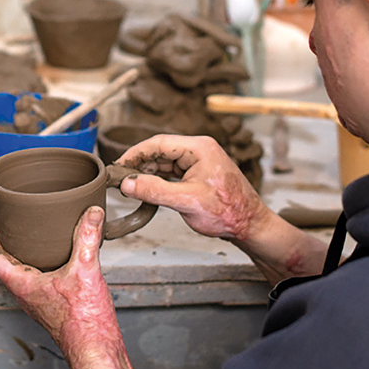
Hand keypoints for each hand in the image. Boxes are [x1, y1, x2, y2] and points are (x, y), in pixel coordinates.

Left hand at [0, 208, 136, 368]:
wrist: (95, 347)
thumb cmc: (83, 321)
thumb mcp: (85, 271)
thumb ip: (88, 238)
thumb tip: (92, 213)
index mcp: (23, 285)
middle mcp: (26, 293)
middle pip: (4, 262)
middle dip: (1, 239)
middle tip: (1, 220)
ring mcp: (37, 300)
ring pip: (20, 271)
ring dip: (18, 252)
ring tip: (25, 234)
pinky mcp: (51, 303)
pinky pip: (36, 277)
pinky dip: (38, 261)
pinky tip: (55, 256)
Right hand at [117, 135, 328, 283]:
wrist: (250, 225)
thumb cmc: (228, 212)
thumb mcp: (187, 201)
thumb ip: (155, 190)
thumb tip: (127, 183)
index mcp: (199, 148)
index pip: (158, 143)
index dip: (135, 153)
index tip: (118, 166)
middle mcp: (200, 150)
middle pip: (160, 151)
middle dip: (139, 164)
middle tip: (120, 178)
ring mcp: (200, 161)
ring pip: (165, 162)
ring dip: (148, 173)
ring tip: (129, 185)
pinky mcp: (198, 174)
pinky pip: (172, 172)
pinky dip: (158, 180)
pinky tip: (146, 189)